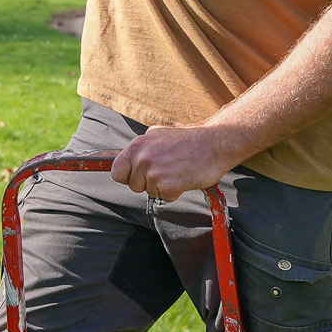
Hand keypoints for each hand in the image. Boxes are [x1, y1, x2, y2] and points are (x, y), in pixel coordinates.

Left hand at [109, 126, 250, 201]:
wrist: (214, 144)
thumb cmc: (188, 140)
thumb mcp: (157, 134)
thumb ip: (141, 148)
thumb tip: (128, 159)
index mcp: (137, 146)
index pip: (117, 172)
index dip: (127, 177)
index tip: (136, 176)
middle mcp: (143, 159)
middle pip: (134, 185)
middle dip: (147, 182)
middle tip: (165, 170)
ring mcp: (155, 173)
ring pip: (150, 192)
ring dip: (163, 186)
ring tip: (176, 171)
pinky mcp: (169, 185)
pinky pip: (166, 197)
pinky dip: (175, 192)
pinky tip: (183, 178)